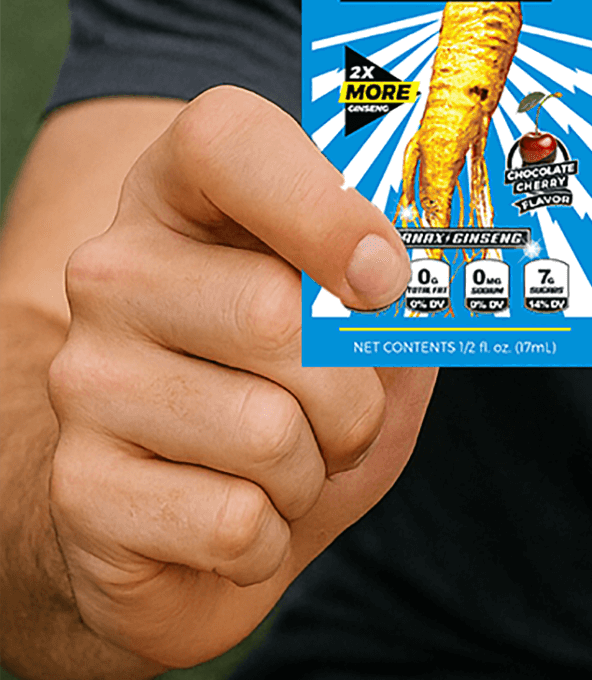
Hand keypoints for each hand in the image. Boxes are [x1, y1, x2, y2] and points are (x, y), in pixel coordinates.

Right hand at [44, 86, 430, 669]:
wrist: (198, 536)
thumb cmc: (301, 408)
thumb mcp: (366, 336)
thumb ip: (402, 292)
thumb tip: (423, 282)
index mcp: (185, 200)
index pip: (226, 138)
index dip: (320, 203)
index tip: (384, 276)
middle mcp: (114, 271)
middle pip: (272, 312)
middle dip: (353, 394)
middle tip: (343, 417)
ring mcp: (84, 376)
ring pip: (266, 432)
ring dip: (312, 474)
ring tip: (281, 470)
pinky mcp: (80, 486)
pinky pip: (233, 521)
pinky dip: (270, 541)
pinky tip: (238, 522)